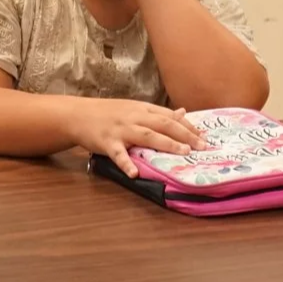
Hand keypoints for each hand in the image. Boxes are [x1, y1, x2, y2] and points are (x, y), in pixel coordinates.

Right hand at [67, 99, 207, 175]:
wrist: (78, 114)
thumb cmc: (108, 113)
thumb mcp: (134, 108)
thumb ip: (158, 113)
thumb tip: (183, 113)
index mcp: (142, 109)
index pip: (170, 116)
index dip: (188, 126)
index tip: (205, 136)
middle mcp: (135, 117)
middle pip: (164, 124)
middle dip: (185, 135)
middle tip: (202, 146)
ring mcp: (121, 130)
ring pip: (147, 135)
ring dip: (166, 144)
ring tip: (183, 153)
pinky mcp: (107, 142)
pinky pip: (118, 154)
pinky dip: (126, 163)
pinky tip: (135, 173)